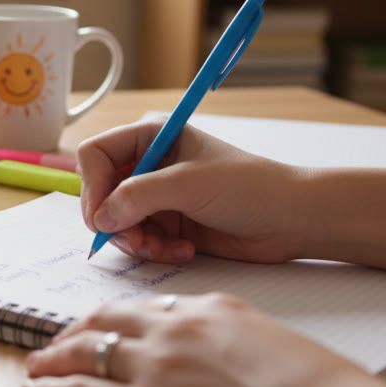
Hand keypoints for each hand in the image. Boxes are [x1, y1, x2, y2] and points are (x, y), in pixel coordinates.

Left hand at [22, 294, 376, 386]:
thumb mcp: (283, 353)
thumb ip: (248, 351)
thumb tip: (243, 374)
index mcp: (214, 310)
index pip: (152, 307)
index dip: (122, 319)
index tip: (110, 327)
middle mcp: (175, 328)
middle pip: (107, 320)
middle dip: (77, 330)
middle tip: (59, 343)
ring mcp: (154, 366)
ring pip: (84, 351)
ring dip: (53, 359)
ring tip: (36, 368)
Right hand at [77, 119, 307, 263]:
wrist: (292, 220)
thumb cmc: (250, 187)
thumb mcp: (188, 184)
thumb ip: (138, 196)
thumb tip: (101, 218)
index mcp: (151, 136)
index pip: (96, 154)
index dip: (93, 185)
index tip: (103, 214)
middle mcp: (150, 163)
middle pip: (101, 193)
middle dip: (114, 221)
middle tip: (133, 241)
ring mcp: (158, 196)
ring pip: (118, 222)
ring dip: (136, 241)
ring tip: (163, 249)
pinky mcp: (169, 224)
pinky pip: (140, 241)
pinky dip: (155, 250)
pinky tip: (183, 249)